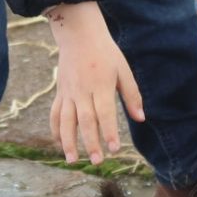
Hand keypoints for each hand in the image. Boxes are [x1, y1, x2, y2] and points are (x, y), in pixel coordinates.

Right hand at [45, 2, 144, 164]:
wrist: (79, 35)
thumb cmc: (105, 52)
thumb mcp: (123, 70)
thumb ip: (132, 95)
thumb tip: (141, 118)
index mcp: (101, 85)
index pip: (105, 113)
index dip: (109, 132)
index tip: (114, 149)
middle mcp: (83, 91)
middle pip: (85, 121)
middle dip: (90, 142)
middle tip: (97, 161)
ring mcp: (68, 92)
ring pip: (66, 120)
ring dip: (68, 141)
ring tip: (72, 160)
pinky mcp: (60, 92)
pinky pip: (55, 114)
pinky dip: (55, 130)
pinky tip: (60, 144)